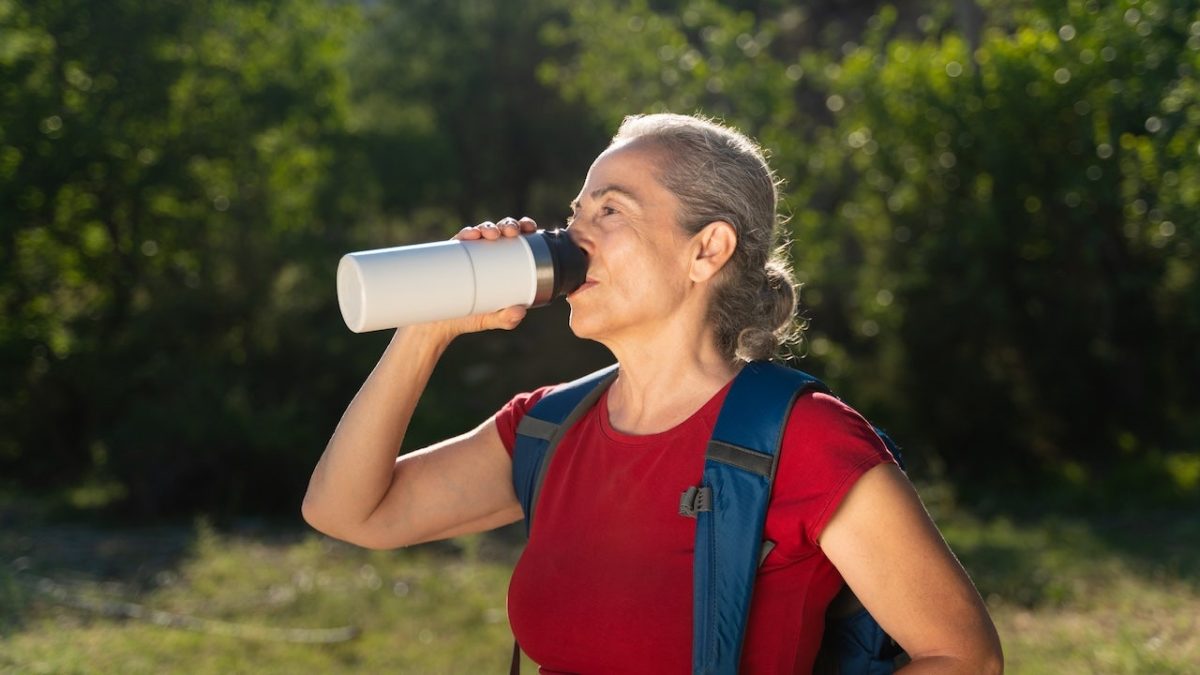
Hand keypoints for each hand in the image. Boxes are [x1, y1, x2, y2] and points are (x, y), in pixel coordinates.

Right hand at [409, 217, 540, 341]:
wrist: (441, 323)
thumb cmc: (472, 316)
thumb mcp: (493, 319)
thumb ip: (507, 319)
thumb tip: (520, 312)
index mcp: (502, 260)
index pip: (517, 237)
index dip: (524, 226)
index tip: (530, 227)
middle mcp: (486, 252)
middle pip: (501, 230)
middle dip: (508, 225)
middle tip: (511, 233)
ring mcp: (468, 253)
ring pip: (480, 231)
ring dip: (488, 227)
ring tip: (491, 234)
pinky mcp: (451, 257)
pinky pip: (458, 240)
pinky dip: (465, 234)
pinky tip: (471, 235)